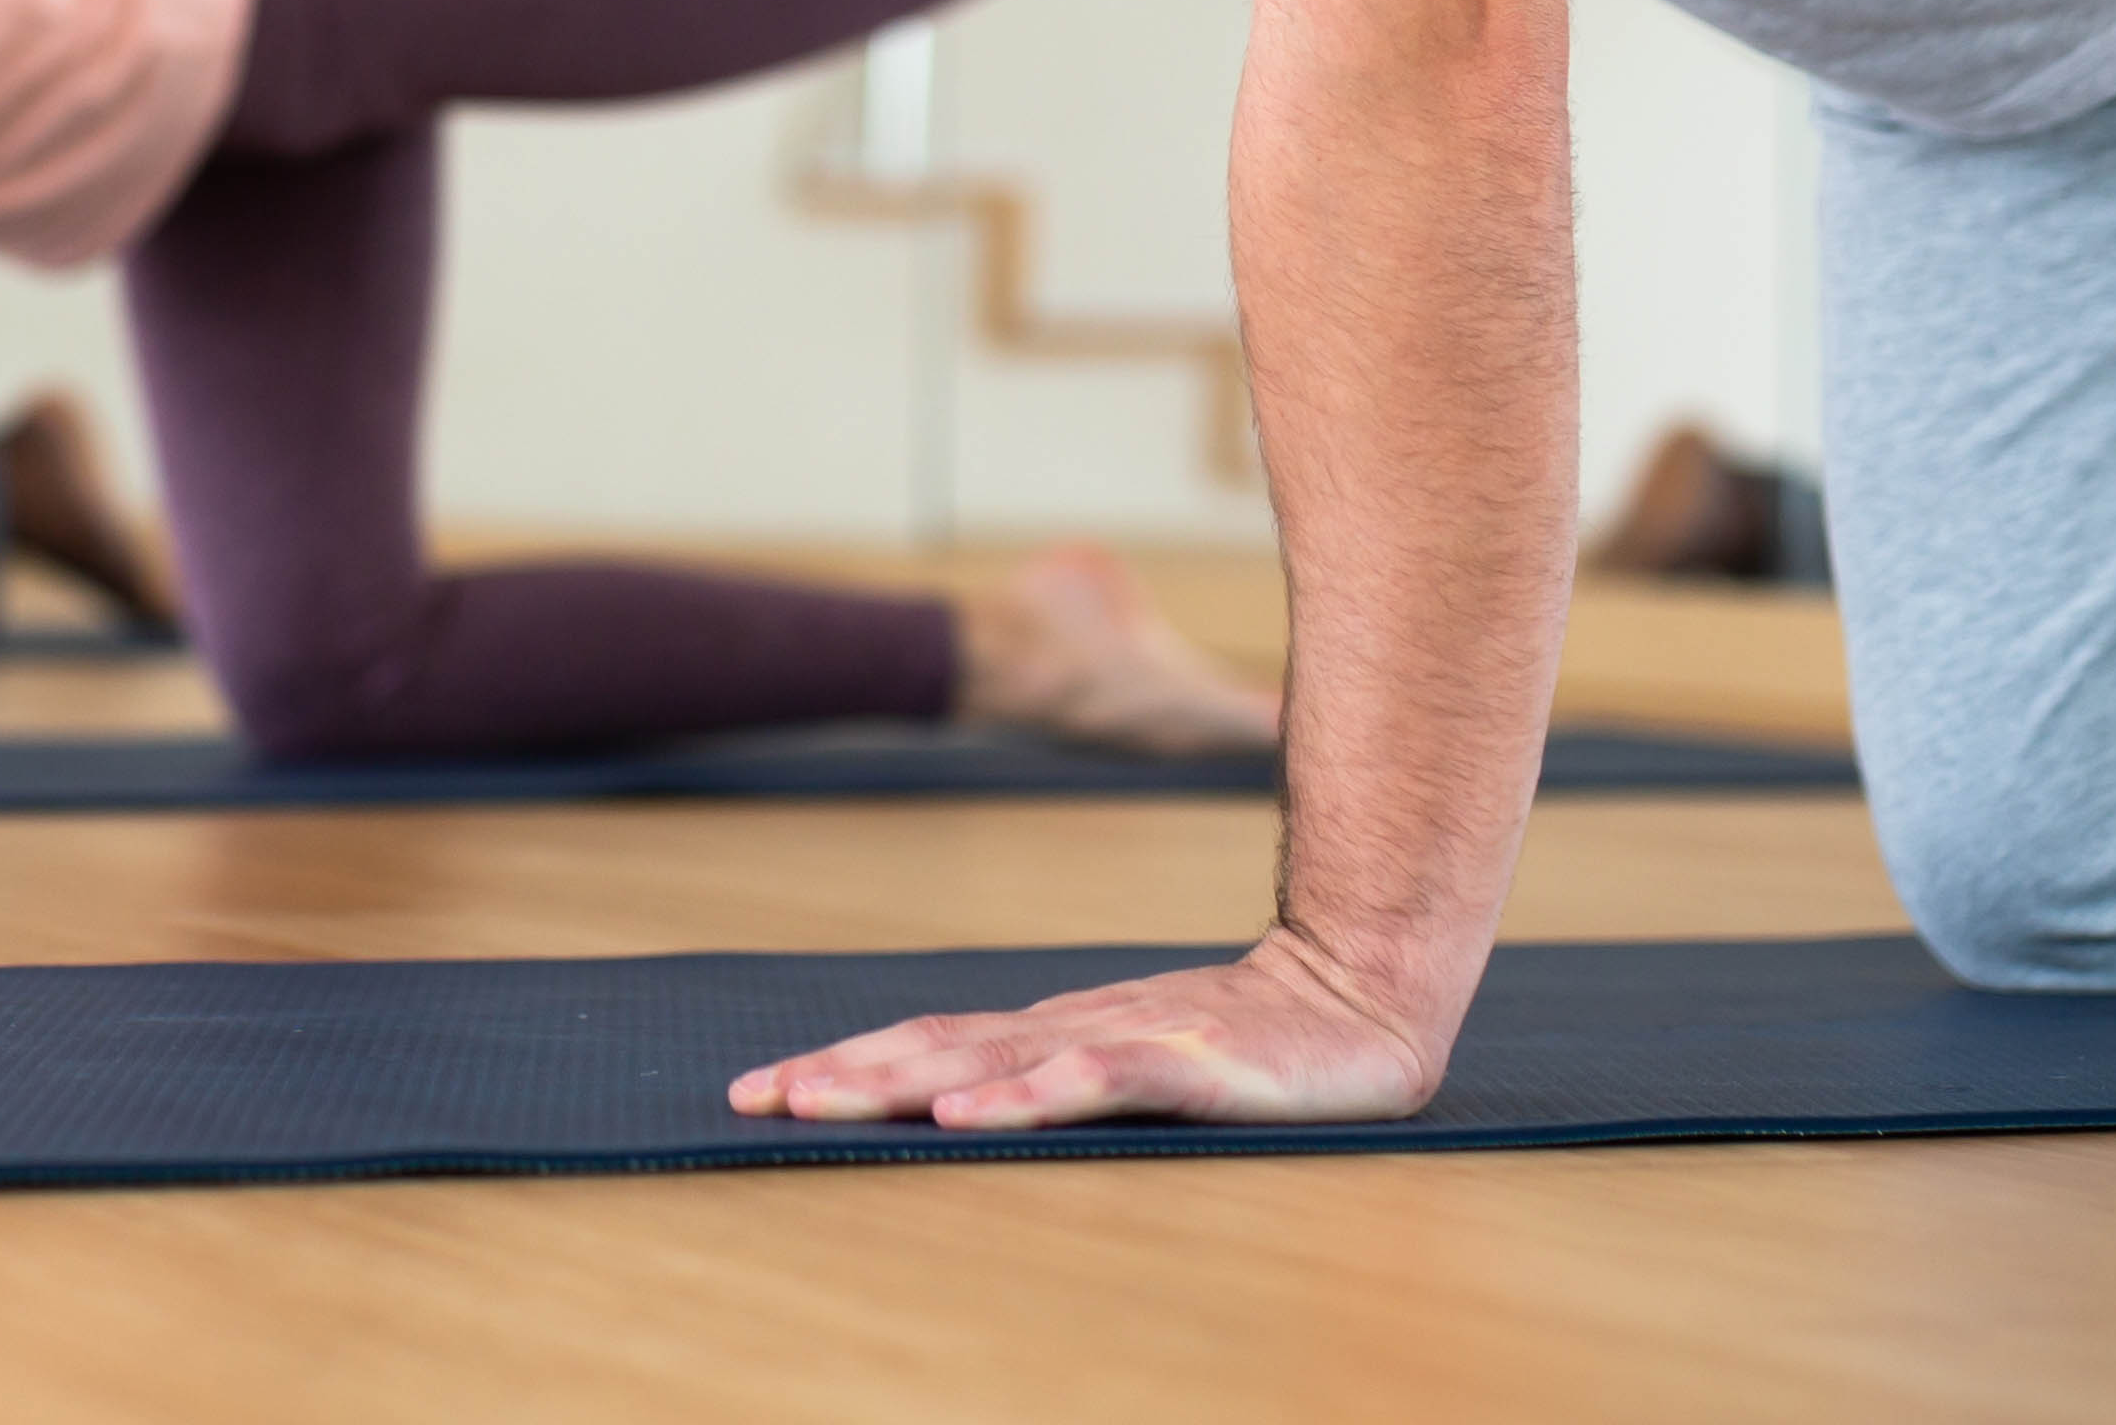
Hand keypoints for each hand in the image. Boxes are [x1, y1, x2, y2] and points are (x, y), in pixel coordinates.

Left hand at [726, 928, 1451, 1131]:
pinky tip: (967, 1118)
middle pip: (931, 1050)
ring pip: (989, 1063)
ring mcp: (1126, 1039)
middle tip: (753, 1098)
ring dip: (898, 1085)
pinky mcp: (1187, 1064)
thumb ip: (1059, 1077)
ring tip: (820, 1104)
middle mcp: (1067, 1029)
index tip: (758, 1090)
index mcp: (1049, 1033)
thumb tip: (963, 1104)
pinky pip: (1091, 1081)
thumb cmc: (1243, 1041)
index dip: (842, 1064)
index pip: (924, 1045)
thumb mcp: (1133, 1064)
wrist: (1362, 996)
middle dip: (838, 1076)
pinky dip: (1021, 1099)